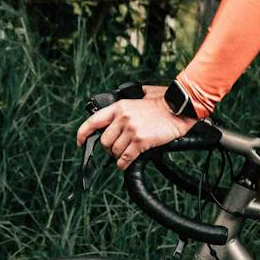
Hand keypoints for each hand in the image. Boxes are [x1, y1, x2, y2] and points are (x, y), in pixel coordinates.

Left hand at [75, 85, 195, 169]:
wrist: (179, 108)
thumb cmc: (163, 102)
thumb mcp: (140, 96)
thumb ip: (127, 105)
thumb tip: (117, 115)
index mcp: (119, 106)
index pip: (93, 121)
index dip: (83, 134)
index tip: (80, 141)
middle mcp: (122, 118)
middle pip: (104, 141)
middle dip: (108, 149)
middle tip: (116, 150)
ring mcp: (131, 130)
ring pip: (115, 151)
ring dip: (118, 156)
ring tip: (125, 155)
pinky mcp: (141, 141)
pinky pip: (125, 158)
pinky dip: (123, 164)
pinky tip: (126, 163)